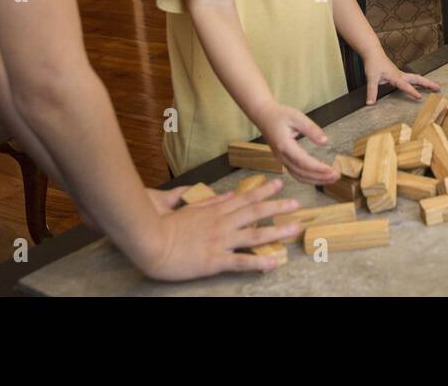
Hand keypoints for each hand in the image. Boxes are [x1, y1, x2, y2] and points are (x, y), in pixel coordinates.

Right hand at [137, 176, 304, 280]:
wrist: (149, 242)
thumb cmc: (163, 224)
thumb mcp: (188, 207)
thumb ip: (211, 201)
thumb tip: (228, 194)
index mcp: (215, 211)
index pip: (245, 198)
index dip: (264, 191)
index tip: (279, 184)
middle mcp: (222, 224)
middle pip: (255, 213)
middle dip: (278, 208)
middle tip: (297, 205)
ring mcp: (220, 242)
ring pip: (254, 234)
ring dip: (276, 231)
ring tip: (294, 229)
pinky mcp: (214, 260)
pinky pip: (240, 261)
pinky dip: (258, 262)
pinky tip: (273, 263)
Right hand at [251, 101, 338, 184]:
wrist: (263, 116)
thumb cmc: (279, 115)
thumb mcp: (297, 117)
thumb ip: (311, 129)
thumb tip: (325, 141)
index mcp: (284, 146)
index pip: (303, 161)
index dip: (318, 168)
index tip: (332, 170)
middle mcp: (282, 156)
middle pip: (302, 173)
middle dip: (320, 177)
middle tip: (337, 176)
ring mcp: (281, 160)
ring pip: (299, 176)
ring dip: (316, 180)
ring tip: (332, 179)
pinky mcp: (283, 160)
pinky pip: (296, 174)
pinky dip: (309, 178)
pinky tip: (319, 177)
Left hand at [365, 51, 441, 104]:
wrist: (373, 52)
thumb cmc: (373, 63)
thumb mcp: (371, 78)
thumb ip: (371, 91)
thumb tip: (370, 103)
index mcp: (395, 76)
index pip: (405, 85)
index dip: (412, 91)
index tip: (420, 97)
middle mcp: (400, 75)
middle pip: (417, 79)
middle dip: (428, 84)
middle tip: (438, 88)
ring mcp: (400, 74)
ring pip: (416, 78)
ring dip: (425, 82)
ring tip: (434, 87)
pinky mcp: (399, 74)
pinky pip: (412, 79)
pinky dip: (419, 82)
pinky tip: (421, 86)